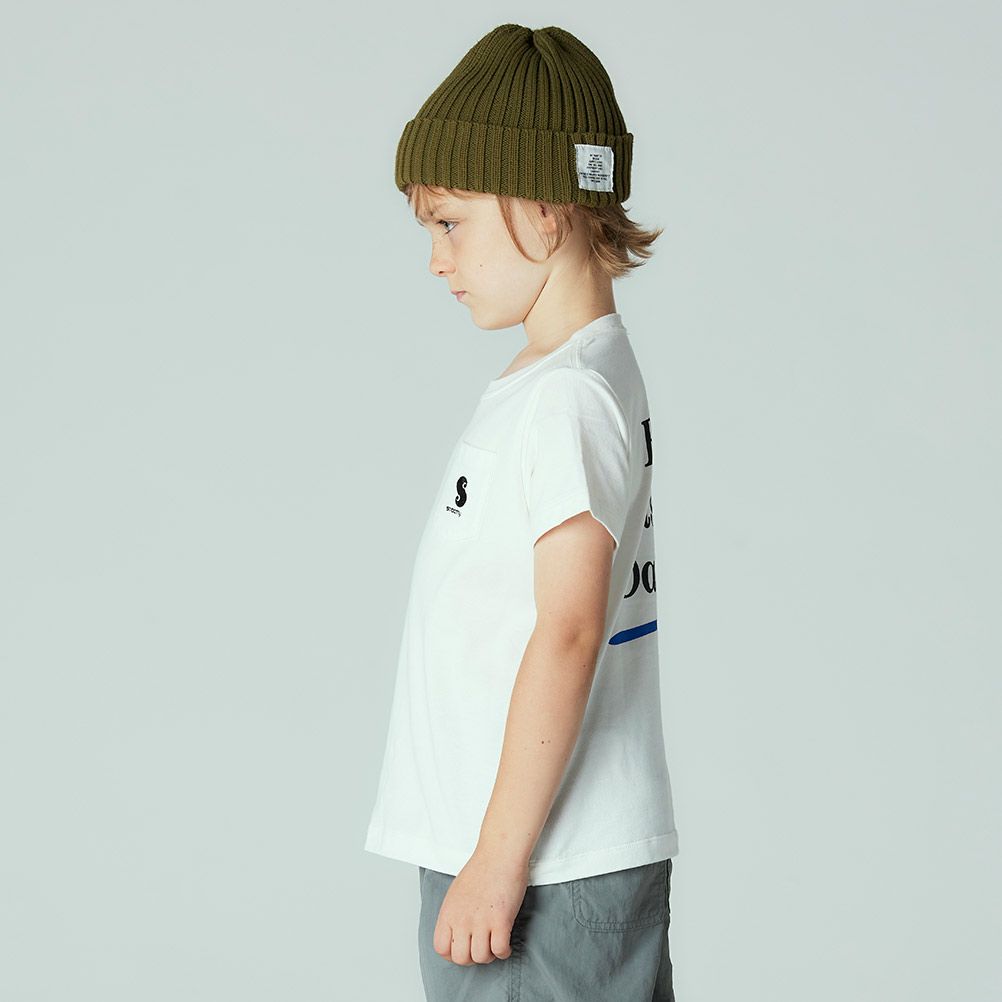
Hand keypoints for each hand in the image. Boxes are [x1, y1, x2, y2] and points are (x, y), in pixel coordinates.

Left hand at [433, 850, 528, 965]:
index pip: (441, 948)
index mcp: (448, 912)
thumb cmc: (481, 869)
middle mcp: (462, 919)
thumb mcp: (456, 892)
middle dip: (472, 958)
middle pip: (461, 958)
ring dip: (489, 955)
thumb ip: (454, 914)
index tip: (463, 949)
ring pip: (480, 957)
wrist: (499, 854)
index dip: (453, 954)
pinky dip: (504, 952)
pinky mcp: (501, 920)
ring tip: (494, 944)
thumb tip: (457, 934)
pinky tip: (506, 943)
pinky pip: (499, 950)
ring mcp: (481, 920)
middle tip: (481, 948)